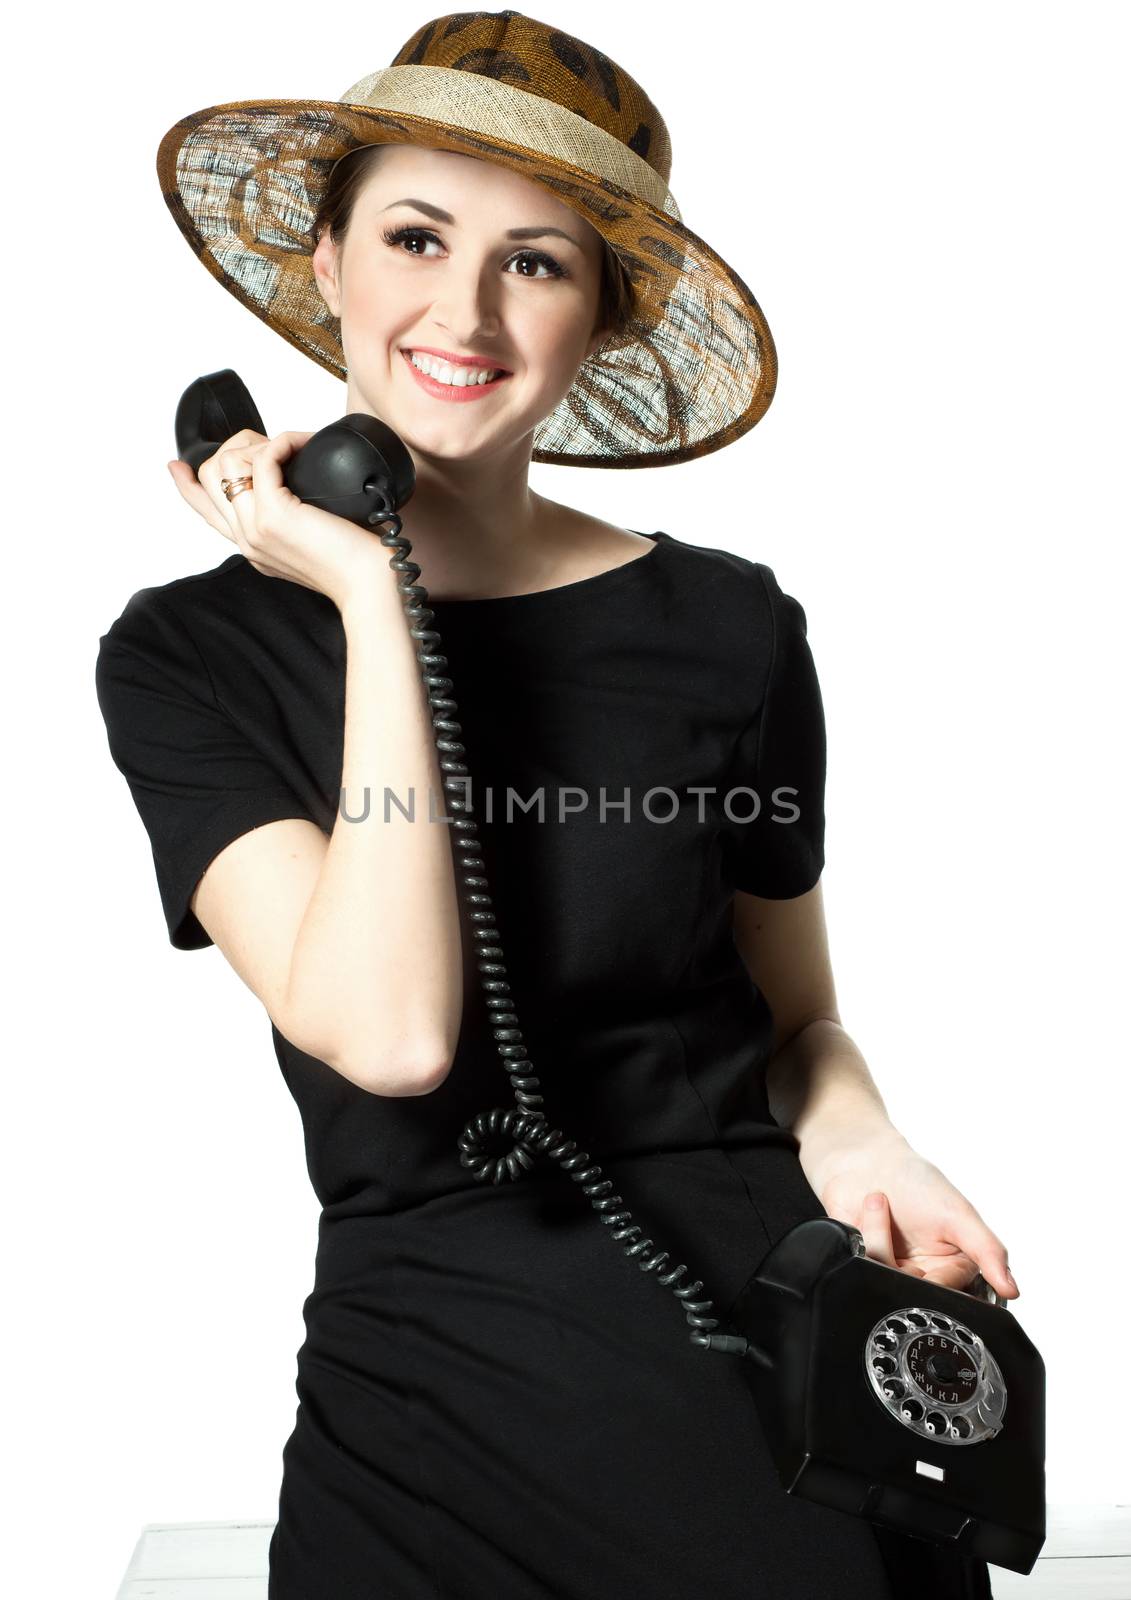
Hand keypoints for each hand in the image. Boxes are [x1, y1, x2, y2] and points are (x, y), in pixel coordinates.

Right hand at [166, 428, 391, 611]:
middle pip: (209, 477)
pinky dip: (283, 442)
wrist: (371, 584)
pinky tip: (303, 444)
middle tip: (274, 446)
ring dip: (258, 442)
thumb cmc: (356, 562)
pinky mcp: (275, 516)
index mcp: (252, 546)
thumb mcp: (312, 537)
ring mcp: (255, 529)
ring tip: (292, 447)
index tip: (176, 465)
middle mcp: (246, 540)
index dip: (185, 485)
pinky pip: (263, 459)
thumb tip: (294, 478)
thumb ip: (291, 518)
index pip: (205, 511)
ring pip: (227, 463)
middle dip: (237, 447)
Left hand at [812, 1129, 1019, 1301]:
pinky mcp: (860, 1264)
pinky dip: (862, 1235)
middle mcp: (921, 1275)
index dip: (939, 1287)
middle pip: (914, 1295)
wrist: (868, 1159)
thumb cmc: (917, 1181)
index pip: (952, 1297)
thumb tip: (1012, 1289)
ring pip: (884, 1280)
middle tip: (904, 1232)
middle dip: (905, 1266)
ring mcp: (888, 1271)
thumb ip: (988, 1250)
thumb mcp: (958, 1214)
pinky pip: (859, 1268)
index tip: (930, 1273)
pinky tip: (867, 1209)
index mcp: (952, 1267)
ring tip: (880, 1201)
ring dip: (880, 1234)